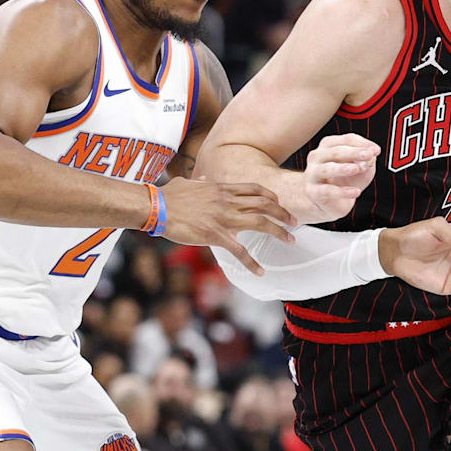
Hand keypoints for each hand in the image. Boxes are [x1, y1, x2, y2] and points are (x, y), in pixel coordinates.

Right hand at [158, 178, 296, 274]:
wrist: (156, 207)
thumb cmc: (168, 196)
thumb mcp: (188, 183)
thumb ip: (201, 182)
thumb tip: (205, 179)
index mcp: (222, 189)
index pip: (254, 189)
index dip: (270, 195)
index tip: (279, 202)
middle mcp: (227, 201)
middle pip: (264, 204)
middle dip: (283, 212)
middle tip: (294, 222)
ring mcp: (223, 218)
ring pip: (260, 222)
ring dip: (279, 231)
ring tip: (290, 240)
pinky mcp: (215, 235)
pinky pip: (239, 250)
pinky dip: (251, 262)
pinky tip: (260, 271)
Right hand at [298, 135, 378, 222]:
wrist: (330, 203)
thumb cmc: (345, 180)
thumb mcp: (361, 168)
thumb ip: (367, 159)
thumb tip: (371, 154)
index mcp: (329, 146)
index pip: (346, 140)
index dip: (362, 144)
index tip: (376, 150)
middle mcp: (317, 157)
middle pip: (336, 152)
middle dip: (354, 153)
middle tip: (368, 155)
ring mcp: (313, 174)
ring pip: (328, 169)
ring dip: (343, 168)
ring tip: (356, 169)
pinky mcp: (313, 192)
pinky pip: (328, 191)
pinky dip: (343, 191)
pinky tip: (356, 192)